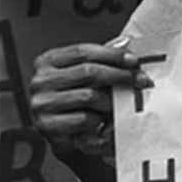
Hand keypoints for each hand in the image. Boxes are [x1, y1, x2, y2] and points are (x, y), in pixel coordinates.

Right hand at [29, 38, 152, 159]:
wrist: (68, 139)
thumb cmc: (78, 104)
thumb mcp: (86, 77)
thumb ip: (101, 59)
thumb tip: (125, 42)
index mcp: (47, 61)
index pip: (83, 51)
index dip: (111, 55)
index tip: (134, 61)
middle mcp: (40, 80)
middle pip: (88, 71)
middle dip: (120, 75)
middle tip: (141, 80)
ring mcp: (41, 103)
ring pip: (89, 96)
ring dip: (111, 102)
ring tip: (120, 105)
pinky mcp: (47, 125)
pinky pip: (85, 118)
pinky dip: (99, 120)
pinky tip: (101, 121)